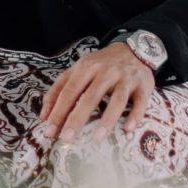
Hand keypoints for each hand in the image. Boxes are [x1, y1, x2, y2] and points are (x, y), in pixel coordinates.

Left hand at [39, 43, 154, 143]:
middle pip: (90, 97)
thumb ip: (58, 90)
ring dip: (107, 120)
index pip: (69, 91)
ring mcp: (125, 78)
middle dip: (77, 119)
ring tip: (97, 138)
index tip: (50, 132)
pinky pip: (140, 102)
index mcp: (86, 67)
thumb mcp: (77, 70)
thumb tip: (44, 116)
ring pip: (117, 100)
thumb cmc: (101, 65)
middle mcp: (106, 72)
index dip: (58, 112)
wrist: (133, 49)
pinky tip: (128, 129)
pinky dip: (135, 115)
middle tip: (67, 139)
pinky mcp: (143, 85)